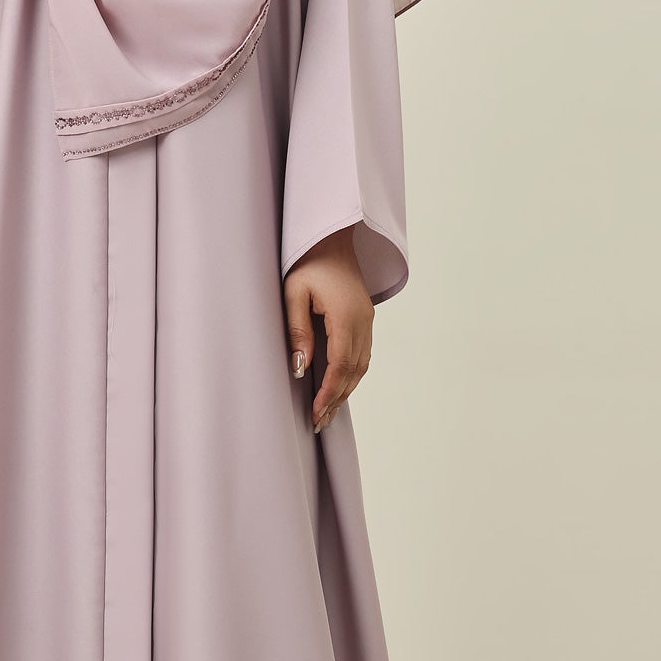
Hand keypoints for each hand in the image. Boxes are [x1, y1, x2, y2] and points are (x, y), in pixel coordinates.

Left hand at [284, 228, 372, 433]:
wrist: (331, 237)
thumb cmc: (306, 261)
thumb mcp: (293, 293)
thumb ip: (298, 330)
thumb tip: (301, 368)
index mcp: (346, 316)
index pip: (340, 365)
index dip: (328, 393)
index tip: (316, 414)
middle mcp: (363, 322)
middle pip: (354, 371)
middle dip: (337, 399)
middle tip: (320, 423)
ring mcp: (367, 320)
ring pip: (361, 366)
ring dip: (346, 390)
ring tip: (328, 412)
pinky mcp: (365, 319)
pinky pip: (362, 354)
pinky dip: (351, 375)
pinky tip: (340, 386)